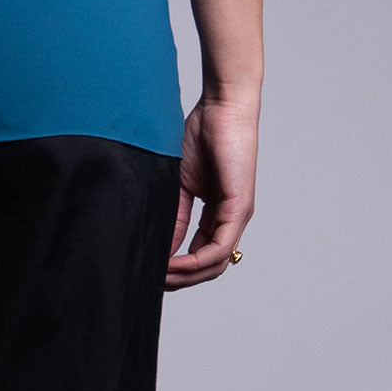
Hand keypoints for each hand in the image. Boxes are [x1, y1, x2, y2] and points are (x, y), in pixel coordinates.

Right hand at [165, 93, 258, 289]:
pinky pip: (220, 247)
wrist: (221, 107)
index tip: (152, 271)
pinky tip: (176, 263)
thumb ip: (174, 213)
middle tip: (153, 282)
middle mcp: (230, 219)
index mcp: (217, 213)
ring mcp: (237, 215)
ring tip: (160, 276)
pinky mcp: (239, 208)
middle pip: (209, 266)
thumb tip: (162, 244)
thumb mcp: (180, 182)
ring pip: (216, 263)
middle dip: (181, 279)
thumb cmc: (202, 134)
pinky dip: (197, 260)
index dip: (177, 267)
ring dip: (187, 274)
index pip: (199, 253)